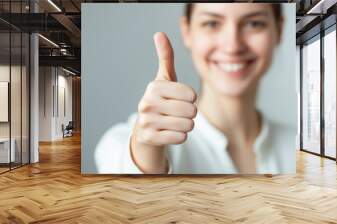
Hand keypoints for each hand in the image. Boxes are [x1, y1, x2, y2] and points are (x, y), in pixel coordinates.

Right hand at [130, 32, 196, 172]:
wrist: (146, 129)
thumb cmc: (161, 100)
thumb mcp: (164, 79)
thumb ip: (166, 57)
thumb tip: (159, 34)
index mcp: (154, 87)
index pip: (190, 95)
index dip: (191, 99)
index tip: (181, 99)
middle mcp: (147, 103)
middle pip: (191, 111)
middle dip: (190, 114)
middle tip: (179, 113)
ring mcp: (147, 122)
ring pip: (187, 125)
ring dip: (187, 126)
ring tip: (176, 122)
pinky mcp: (150, 138)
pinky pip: (180, 138)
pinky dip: (181, 136)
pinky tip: (171, 132)